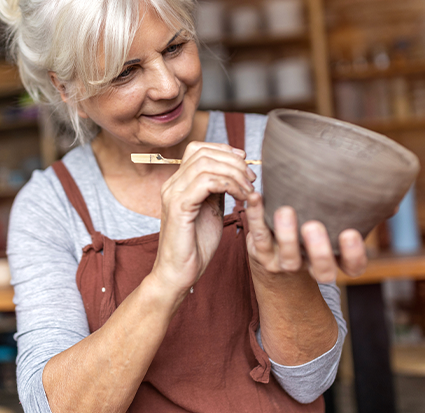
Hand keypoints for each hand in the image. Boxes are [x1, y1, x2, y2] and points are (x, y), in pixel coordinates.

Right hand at [152, 142, 255, 293]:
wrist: (178, 274)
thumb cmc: (195, 246)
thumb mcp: (210, 210)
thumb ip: (217, 190)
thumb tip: (233, 172)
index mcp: (178, 183)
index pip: (198, 149)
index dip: (224, 150)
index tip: (245, 162)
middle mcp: (172, 184)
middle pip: (203, 152)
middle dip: (233, 161)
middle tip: (251, 178)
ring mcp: (173, 194)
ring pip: (205, 164)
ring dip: (234, 173)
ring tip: (249, 190)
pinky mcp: (179, 207)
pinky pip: (206, 182)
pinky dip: (229, 185)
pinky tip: (241, 197)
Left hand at [245, 192, 366, 282]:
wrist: (272, 257)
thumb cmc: (312, 230)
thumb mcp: (335, 224)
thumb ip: (363, 213)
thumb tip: (391, 203)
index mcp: (333, 258)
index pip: (352, 267)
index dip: (353, 254)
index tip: (349, 232)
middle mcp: (310, 264)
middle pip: (320, 270)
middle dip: (318, 251)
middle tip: (313, 226)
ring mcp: (284, 261)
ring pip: (287, 258)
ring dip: (286, 235)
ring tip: (285, 211)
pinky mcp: (261, 251)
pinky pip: (259, 235)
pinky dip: (255, 215)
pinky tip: (257, 197)